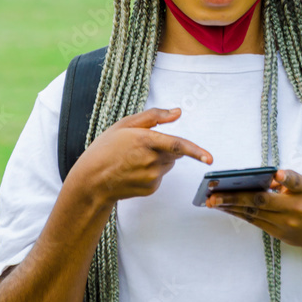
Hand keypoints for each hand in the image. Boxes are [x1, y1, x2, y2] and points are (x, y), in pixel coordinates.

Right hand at [72, 107, 212, 206]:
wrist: (92, 181)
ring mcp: (151, 177)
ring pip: (169, 163)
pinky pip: (161, 175)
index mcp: (145, 141)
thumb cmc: (106, 148)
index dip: (196, 151)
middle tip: (142, 146)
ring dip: (159, 159)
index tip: (209, 158)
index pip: (177, 145)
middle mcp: (151, 161)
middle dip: (166, 147)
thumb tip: (178, 112)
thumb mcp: (125, 124)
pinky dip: (153, 171)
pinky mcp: (151, 188)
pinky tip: (134, 171)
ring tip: (134, 159)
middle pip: (175, 151)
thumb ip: (154, 116)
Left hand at [206, 169, 301, 252]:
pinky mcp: (278, 234)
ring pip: (253, 214)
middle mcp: (294, 210)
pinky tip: (226, 207)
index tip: (279, 173)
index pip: (297, 183)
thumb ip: (291, 181)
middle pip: (262, 202)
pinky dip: (239, 213)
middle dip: (235, 197)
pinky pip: (255, 222)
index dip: (287, 178)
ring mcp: (285, 224)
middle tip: (213, 193)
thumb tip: (269, 176)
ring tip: (211, 201)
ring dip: (231, 207)